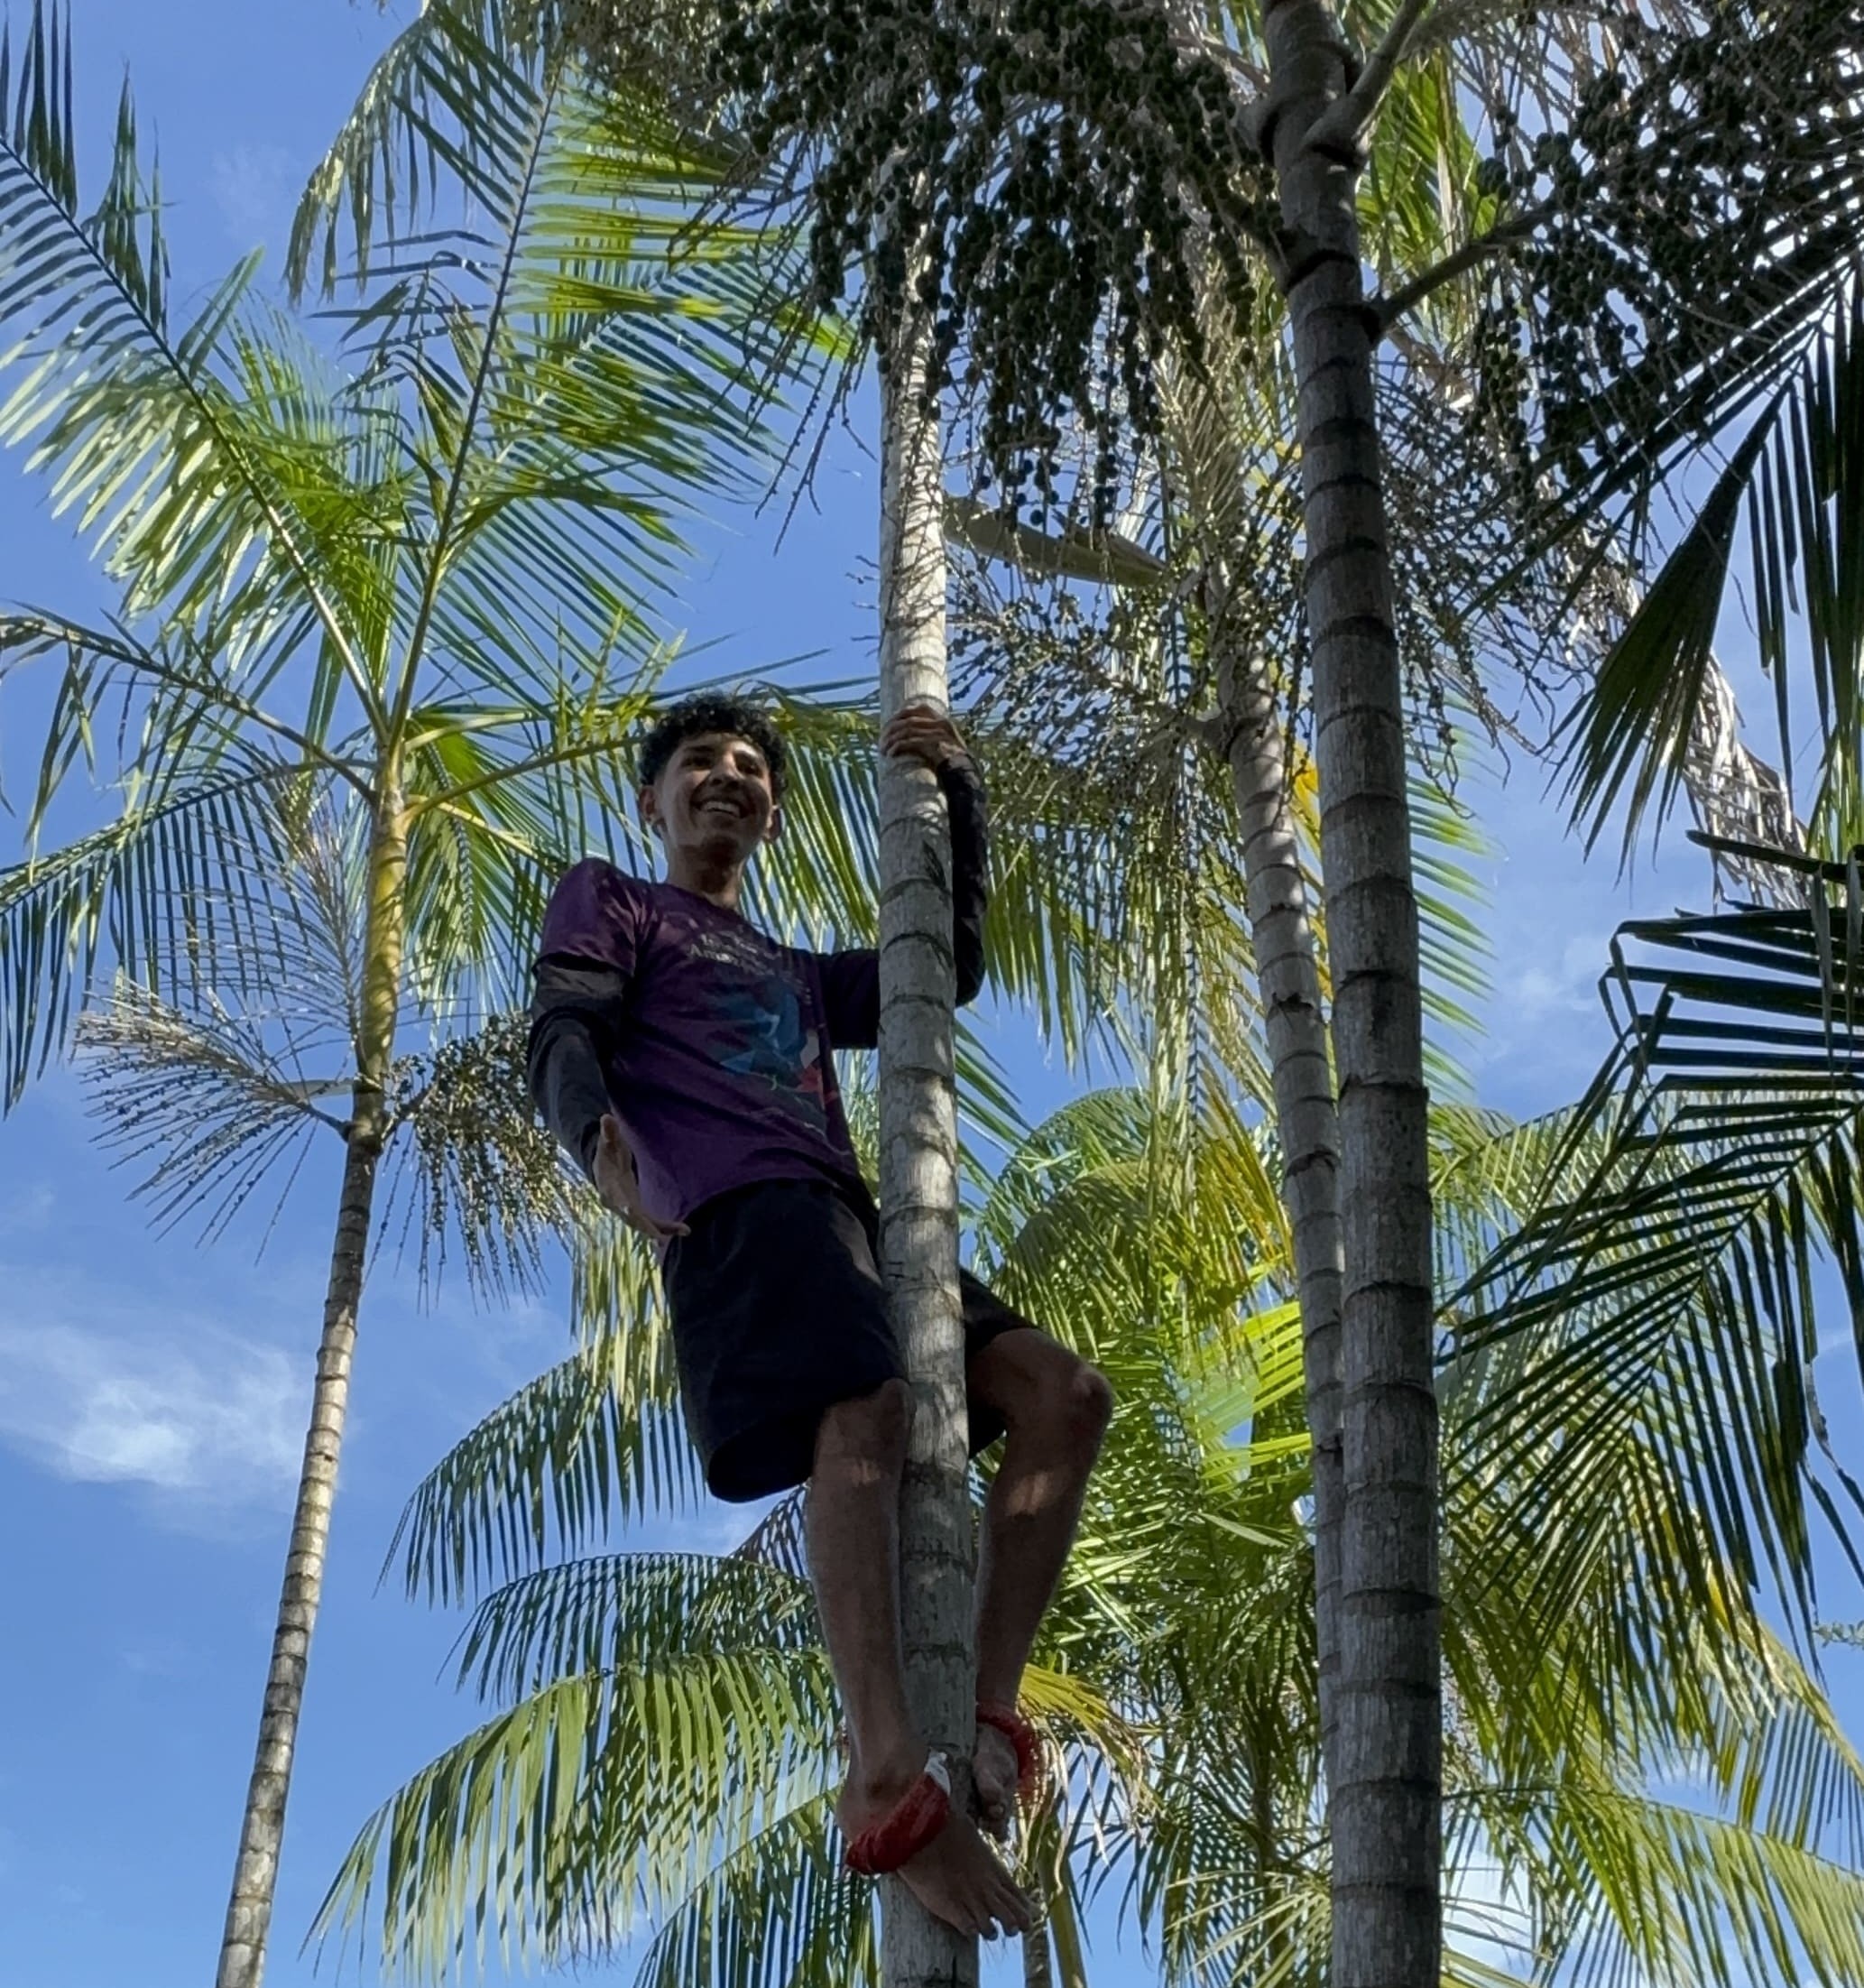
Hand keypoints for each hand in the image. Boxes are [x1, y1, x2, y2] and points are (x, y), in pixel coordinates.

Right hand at [593, 1114, 687, 1241]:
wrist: (604, 1166)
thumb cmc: (607, 1151)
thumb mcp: (608, 1141)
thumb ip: (609, 1132)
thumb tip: (606, 1117)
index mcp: (609, 1187)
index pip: (617, 1199)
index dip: (624, 1207)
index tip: (632, 1213)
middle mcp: (617, 1203)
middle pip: (631, 1219)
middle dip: (645, 1227)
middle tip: (660, 1237)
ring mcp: (628, 1209)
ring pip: (644, 1224)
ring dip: (662, 1230)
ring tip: (684, 1230)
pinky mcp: (637, 1210)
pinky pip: (652, 1222)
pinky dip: (665, 1227)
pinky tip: (684, 1230)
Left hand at [882, 702, 972, 776]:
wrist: (964, 772)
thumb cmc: (952, 760)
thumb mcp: (944, 742)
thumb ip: (932, 734)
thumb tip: (911, 733)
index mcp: (944, 720)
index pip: (921, 708)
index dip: (903, 713)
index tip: (891, 721)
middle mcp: (941, 724)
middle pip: (909, 719)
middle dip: (892, 728)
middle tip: (882, 739)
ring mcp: (937, 733)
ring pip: (906, 730)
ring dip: (891, 740)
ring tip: (883, 749)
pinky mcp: (933, 745)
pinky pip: (909, 742)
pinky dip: (897, 747)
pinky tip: (890, 754)